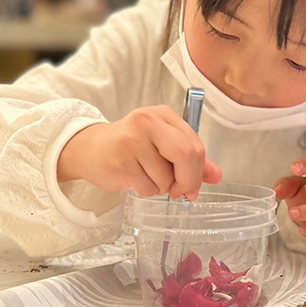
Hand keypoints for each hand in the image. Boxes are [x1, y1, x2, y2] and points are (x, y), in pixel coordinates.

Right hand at [57, 105, 221, 198]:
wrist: (88, 149)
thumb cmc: (128, 146)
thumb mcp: (162, 145)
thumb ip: (191, 159)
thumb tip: (217, 176)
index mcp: (163, 115)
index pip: (195, 144)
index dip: (199, 171)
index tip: (194, 185)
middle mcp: (148, 122)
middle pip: (187, 156)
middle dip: (187, 181)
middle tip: (179, 191)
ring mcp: (134, 141)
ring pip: (167, 178)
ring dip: (161, 187)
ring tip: (144, 175)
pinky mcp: (122, 161)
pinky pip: (149, 188)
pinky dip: (146, 190)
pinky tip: (133, 178)